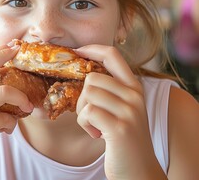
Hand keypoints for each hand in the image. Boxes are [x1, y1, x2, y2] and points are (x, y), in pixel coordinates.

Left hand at [75, 45, 164, 178]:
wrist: (138, 169)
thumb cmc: (122, 138)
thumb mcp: (121, 109)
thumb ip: (109, 90)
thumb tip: (82, 73)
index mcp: (134, 87)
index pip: (113, 54)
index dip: (92, 49)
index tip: (77, 52)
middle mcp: (134, 95)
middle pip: (91, 78)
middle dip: (81, 97)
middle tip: (90, 115)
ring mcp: (129, 110)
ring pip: (88, 94)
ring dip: (82, 113)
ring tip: (94, 126)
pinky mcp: (120, 127)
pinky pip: (87, 112)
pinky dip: (84, 124)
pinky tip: (96, 134)